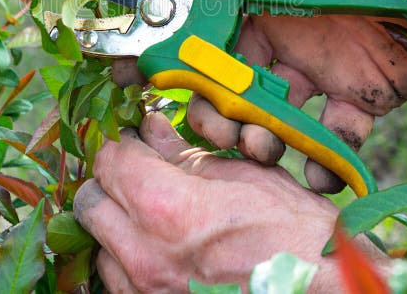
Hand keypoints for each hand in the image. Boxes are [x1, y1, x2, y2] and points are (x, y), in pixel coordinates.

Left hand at [73, 112, 369, 291]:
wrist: (315, 286)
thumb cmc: (289, 230)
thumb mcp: (239, 173)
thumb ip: (182, 151)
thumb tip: (150, 129)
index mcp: (165, 207)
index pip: (109, 161)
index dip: (123, 145)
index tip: (136, 142)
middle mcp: (143, 253)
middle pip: (90, 200)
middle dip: (111, 180)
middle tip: (137, 173)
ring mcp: (143, 289)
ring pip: (97, 241)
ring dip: (116, 221)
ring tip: (149, 215)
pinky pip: (114, 278)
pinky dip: (125, 258)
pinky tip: (155, 248)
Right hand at [184, 0, 406, 190]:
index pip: (214, 28)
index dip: (186, 54)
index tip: (164, 80)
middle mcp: (290, 32)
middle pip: (236, 80)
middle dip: (219, 110)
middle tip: (223, 132)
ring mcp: (326, 67)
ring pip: (276, 114)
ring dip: (262, 137)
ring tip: (265, 149)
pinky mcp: (367, 97)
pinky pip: (335, 135)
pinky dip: (322, 158)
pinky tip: (318, 170)